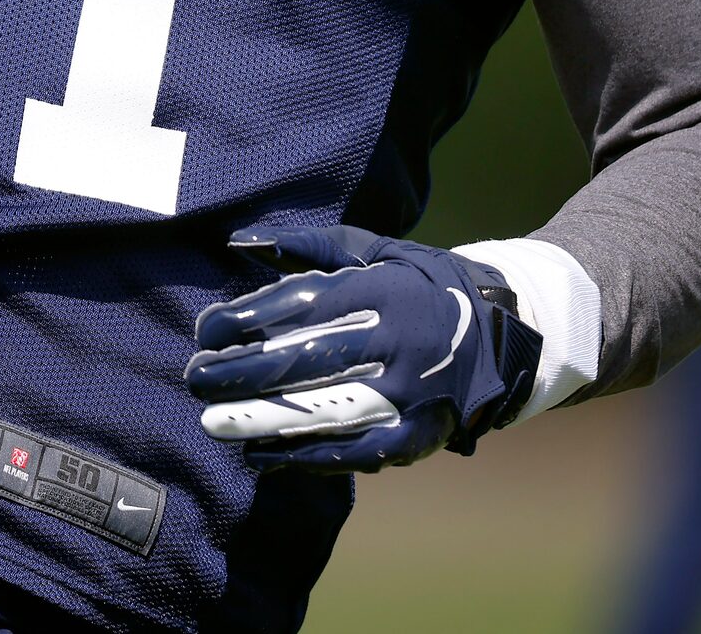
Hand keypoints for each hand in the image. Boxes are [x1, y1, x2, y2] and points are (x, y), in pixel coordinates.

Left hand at [184, 224, 540, 471]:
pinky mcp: (421, 433)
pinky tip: (261, 456)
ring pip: (327, 409)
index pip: (302, 305)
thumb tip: (241, 242)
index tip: (203, 331)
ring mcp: (413, 391)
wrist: (506, 332)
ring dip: (265, 419)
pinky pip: (358, 451)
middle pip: (307, 359)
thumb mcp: (374, 250)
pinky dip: (307, 457)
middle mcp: (398, 340)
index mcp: (381, 290)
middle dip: (242, 372)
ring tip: (213, 422)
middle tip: (194, 378)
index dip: (247, 319)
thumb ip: (308, 246)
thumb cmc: (420, 284)